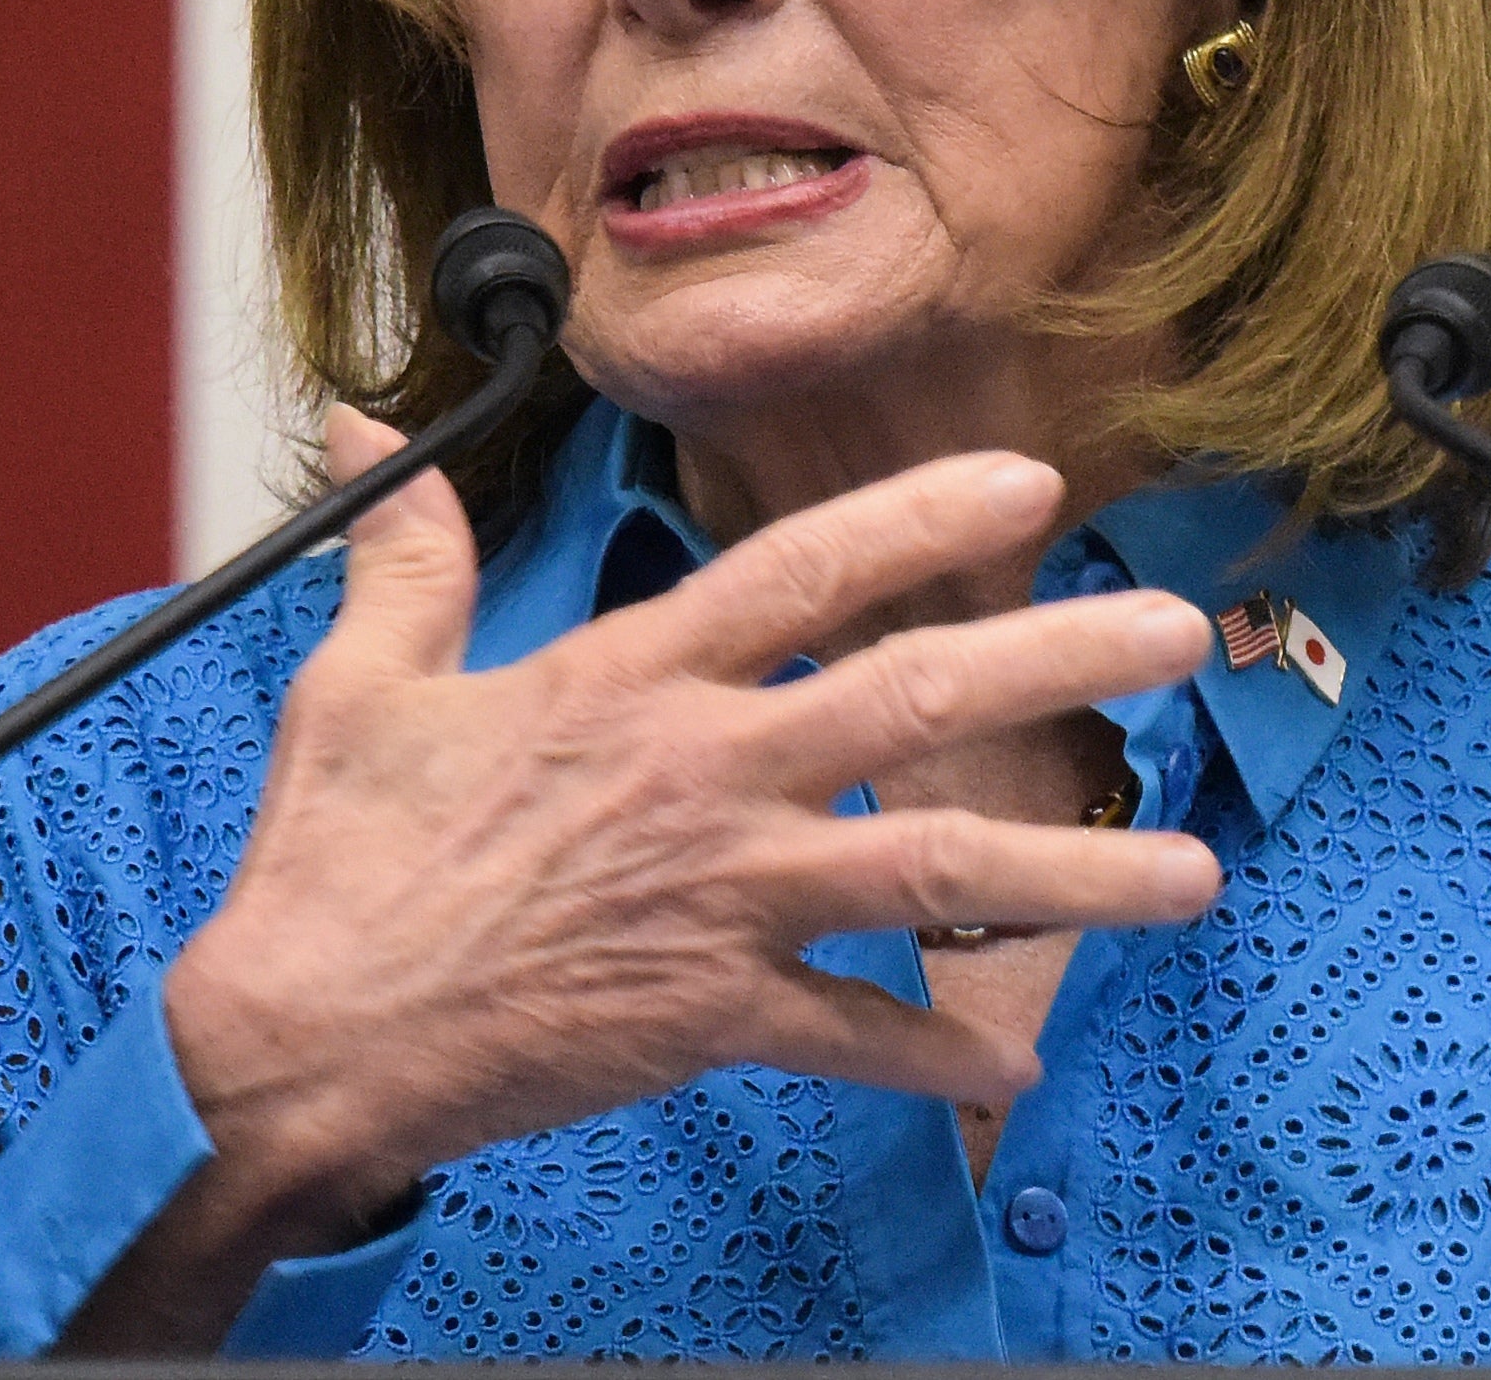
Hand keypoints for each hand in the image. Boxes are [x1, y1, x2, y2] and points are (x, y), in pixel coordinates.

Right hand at [155, 409, 1221, 1261]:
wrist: (298, 1044)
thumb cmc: (332, 866)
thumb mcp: (359, 685)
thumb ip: (405, 552)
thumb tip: (365, 426)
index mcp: (625, 681)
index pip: (800, 570)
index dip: (919, 517)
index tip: (1028, 480)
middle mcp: (697, 777)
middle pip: (913, 701)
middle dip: (1061, 657)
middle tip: (1178, 633)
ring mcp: (716, 899)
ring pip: (930, 873)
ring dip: (1075, 878)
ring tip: (1192, 876)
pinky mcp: (707, 1016)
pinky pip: (852, 1036)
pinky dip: (938, 1054)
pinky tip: (1017, 1063)